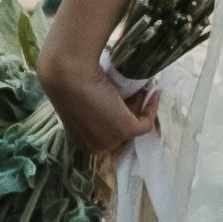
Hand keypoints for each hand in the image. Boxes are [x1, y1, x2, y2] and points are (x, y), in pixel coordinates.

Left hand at [41, 43, 154, 159]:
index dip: (118, 116)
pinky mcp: (125, 130)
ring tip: (141, 86)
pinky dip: (151, 107)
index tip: (125, 99)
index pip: (106, 134)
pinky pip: (146, 123)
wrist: (69, 76)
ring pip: (133, 125)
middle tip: (136, 91)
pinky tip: (154, 93)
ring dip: (140, 106)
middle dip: (130, 111)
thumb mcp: (83, 99)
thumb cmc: (71, 80)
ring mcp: (111, 140)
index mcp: (80, 141)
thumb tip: (119, 100)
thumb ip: (97, 108)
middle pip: (121, 131)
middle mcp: (96, 146)